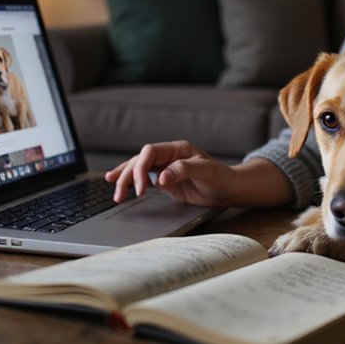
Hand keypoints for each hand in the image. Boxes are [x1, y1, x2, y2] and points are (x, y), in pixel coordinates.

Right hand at [104, 142, 294, 207]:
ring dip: (125, 180)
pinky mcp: (165, 181)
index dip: (140, 168)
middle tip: (120, 195)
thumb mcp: (206, 172)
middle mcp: (168, 156)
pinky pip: (143, 179)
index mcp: (177, 149)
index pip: (149, 152)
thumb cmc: (221, 178)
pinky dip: (130, 182)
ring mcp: (165, 168)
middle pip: (139, 161)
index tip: (140, 188)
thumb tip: (161, 177)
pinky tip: (117, 184)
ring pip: (138, 169)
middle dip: (127, 176)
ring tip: (114, 193)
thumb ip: (184, 171)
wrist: (230, 189)